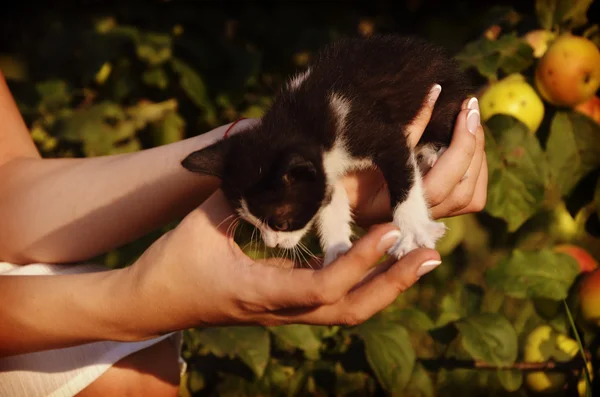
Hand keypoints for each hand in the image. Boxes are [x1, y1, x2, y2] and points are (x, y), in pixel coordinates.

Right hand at [124, 190, 439, 335]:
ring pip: (347, 311)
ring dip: (387, 286)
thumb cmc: (171, 263)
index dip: (358, 262)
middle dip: (393, 284)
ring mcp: (284, 314)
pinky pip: (335, 301)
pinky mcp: (284, 308)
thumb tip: (274, 158)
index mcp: (258, 292)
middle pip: (349, 311)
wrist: (151, 304)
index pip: (320, 287)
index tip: (390, 232)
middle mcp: (279, 311)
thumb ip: (240, 194)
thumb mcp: (202, 224)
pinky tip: (386, 261)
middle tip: (431, 253)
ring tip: (422, 257)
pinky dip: (365, 282)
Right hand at [343, 92, 487, 225]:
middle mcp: (408, 222)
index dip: (459, 148)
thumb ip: (399, 129)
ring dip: (478, 158)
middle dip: (473, 147)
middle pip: (462, 194)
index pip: (437, 187)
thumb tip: (435, 92)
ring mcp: (422, 217)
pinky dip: (474, 169)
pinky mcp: (430, 207)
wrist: (320, 180)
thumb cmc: (336, 161)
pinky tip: (468, 140)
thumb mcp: (362, 145)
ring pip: (469, 198)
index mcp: (388, 209)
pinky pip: (466, 197)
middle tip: (470, 109)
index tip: (462, 109)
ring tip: (471, 121)